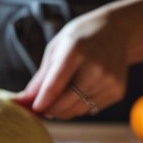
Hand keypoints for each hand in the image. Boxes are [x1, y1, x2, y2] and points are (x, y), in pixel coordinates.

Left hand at [12, 10, 128, 118]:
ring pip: (77, 110)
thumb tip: (24, 100)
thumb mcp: (56, 47)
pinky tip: (76, 95)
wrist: (117, 30)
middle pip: (66, 102)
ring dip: (62, 111)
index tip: (31, 109)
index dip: (41, 102)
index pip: (55, 86)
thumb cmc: (80, 37)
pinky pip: (90, 109)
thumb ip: (41, 76)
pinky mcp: (118, 91)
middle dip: (49, 110)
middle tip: (40, 109)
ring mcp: (109, 81)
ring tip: (55, 102)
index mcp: (76, 51)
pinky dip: (78, 107)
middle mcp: (96, 68)